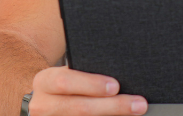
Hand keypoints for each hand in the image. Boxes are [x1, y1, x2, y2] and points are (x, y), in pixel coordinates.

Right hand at [29, 67, 146, 115]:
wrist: (48, 101)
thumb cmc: (67, 83)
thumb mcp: (68, 73)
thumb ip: (86, 71)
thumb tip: (122, 71)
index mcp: (45, 82)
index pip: (65, 82)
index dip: (91, 84)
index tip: (115, 86)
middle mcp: (43, 105)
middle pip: (80, 108)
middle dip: (113, 106)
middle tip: (139, 104)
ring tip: (136, 111)